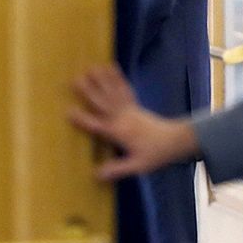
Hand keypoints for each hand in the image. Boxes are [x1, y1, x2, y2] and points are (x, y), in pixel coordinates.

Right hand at [69, 65, 199, 179]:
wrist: (175, 141)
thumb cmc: (155, 155)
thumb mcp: (137, 166)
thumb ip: (116, 170)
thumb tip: (95, 175)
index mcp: (119, 132)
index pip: (97, 125)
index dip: (82, 119)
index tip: (68, 111)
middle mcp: (121, 117)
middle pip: (102, 102)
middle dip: (88, 91)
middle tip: (75, 79)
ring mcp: (129, 109)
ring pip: (112, 92)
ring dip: (101, 79)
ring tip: (91, 66)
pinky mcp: (135, 105)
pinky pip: (125, 89)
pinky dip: (118, 77)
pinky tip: (112, 67)